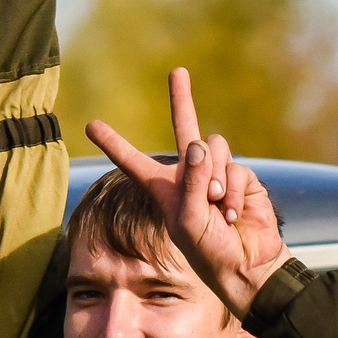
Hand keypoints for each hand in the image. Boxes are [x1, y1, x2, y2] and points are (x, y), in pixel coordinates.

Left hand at [84, 68, 290, 319]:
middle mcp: (189, 175)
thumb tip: (199, 144)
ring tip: (214, 204)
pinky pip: (235, 167)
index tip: (91, 124)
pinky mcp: (241, 178)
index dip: (114, 143)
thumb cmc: (207, 250)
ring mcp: (216, 173)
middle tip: (177, 72)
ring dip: (213, 175)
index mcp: (163, 188)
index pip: (134, 161)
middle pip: (185, 128)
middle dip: (182, 99)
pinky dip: (233, 190)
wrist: (246, 265)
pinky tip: (232, 214)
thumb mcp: (187, 220)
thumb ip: (191, 182)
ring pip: (212, 146)